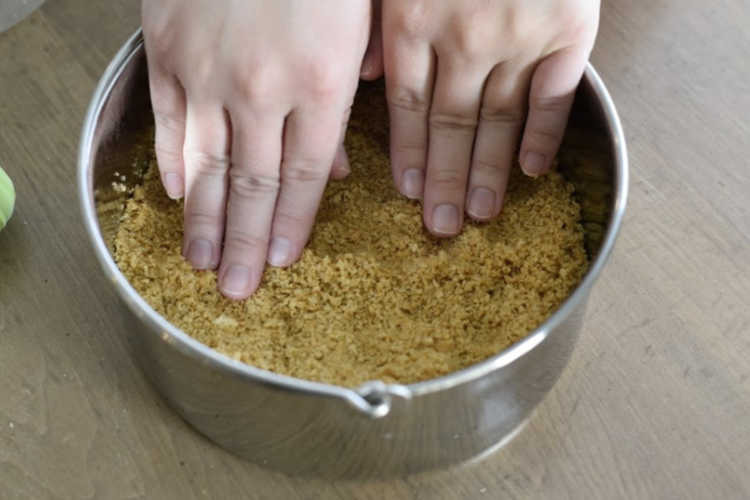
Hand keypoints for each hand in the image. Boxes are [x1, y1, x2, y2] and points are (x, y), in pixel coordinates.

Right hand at [142, 0, 370, 298]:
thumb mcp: (361, 22)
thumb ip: (351, 96)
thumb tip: (338, 165)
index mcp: (320, 82)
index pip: (305, 176)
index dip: (291, 226)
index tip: (280, 263)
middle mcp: (262, 89)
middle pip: (252, 185)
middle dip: (244, 244)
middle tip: (236, 289)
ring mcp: (208, 71)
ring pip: (204, 165)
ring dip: (203, 219)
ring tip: (200, 262)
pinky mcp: (168, 49)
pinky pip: (167, 121)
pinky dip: (170, 162)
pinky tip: (174, 196)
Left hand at [362, 0, 598, 235]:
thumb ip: (379, 18)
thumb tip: (368, 78)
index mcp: (415, 17)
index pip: (408, 105)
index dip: (409, 151)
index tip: (408, 190)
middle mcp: (464, 36)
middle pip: (450, 124)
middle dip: (444, 179)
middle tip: (440, 226)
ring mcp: (518, 34)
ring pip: (498, 119)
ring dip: (487, 171)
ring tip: (479, 213)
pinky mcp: (568, 27)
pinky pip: (554, 94)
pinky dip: (543, 134)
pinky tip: (532, 171)